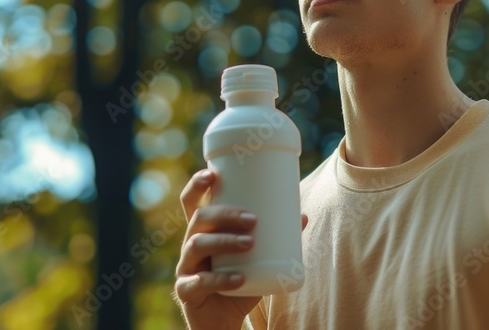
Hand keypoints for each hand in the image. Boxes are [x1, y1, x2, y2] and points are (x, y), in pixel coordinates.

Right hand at [173, 168, 308, 329]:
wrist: (223, 320)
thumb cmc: (239, 280)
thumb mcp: (256, 258)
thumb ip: (275, 238)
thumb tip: (302, 216)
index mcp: (203, 231)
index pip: (192, 202)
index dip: (196, 185)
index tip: (212, 174)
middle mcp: (190, 245)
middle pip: (199, 219)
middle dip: (225, 214)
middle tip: (253, 219)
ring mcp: (186, 268)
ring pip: (197, 245)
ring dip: (224, 241)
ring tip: (250, 243)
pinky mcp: (187, 291)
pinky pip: (199, 282)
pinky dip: (221, 280)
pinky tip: (238, 279)